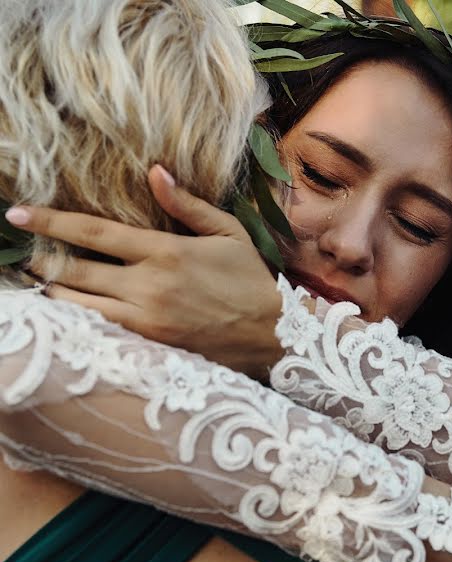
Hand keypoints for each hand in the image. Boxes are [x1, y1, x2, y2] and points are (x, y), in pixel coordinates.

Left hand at [6, 165, 283, 379]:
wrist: (273, 335)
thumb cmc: (251, 280)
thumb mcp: (228, 233)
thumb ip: (187, 204)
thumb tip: (155, 171)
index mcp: (165, 252)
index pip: (94, 232)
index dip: (51, 221)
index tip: (17, 214)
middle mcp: (148, 286)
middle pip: (74, 272)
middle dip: (42, 262)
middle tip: (26, 256)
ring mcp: (145, 320)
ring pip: (77, 306)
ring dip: (55, 294)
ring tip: (45, 284)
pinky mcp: (148, 346)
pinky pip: (98, 332)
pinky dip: (77, 320)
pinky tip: (69, 314)